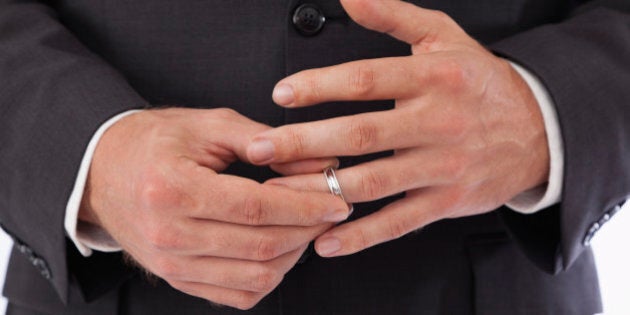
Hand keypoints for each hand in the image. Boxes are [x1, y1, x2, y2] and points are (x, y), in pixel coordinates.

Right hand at [80, 108, 348, 309]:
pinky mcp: (177, 279)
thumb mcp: (207, 126)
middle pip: (261, 245)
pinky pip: (237, 295)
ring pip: (255, 276)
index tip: (338, 201)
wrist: (101, 172)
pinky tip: (280, 250)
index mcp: (174, 189)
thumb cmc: (154, 142)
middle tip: (332, 211)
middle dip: (309, 229)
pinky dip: (269, 276)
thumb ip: (264, 140)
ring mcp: (171, 264)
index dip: (305, 206)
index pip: (256, 207)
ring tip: (307, 228)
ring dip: (294, 255)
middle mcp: (170, 234)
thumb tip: (319, 161)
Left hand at [247, 0, 548, 256]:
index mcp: (434, 77)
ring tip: (278, 193)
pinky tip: (325, 240)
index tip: (281, 94)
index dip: (320, 86)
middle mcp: (438, 122)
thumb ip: (394, 15)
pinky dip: (361, 235)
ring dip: (322, 190)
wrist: (538, 130)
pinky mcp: (447, 201)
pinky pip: (399, 222)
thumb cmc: (479, 81)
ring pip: (374, 182)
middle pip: (361, 135)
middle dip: (304, 143)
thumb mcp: (444, 37)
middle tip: (260, 149)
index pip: (367, 79)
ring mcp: (443, 166)